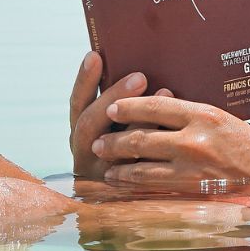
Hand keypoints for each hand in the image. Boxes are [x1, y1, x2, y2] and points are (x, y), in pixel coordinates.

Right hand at [68, 53, 172, 180]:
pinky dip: (155, 143)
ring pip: (113, 147)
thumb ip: (126, 105)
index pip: (78, 104)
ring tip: (163, 91)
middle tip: (139, 77)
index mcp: (82, 134)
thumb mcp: (122, 125)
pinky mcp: (127, 189)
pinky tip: (172, 125)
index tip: (95, 55)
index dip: (84, 81)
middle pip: (89, 124)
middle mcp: (86, 154)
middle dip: (113, 97)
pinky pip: (139, 167)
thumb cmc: (141, 146)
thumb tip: (140, 71)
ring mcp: (103, 174)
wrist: (158, 195)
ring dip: (137, 120)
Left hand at [92, 94, 249, 189]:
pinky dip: (132, 184)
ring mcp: (192, 168)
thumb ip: (191, 116)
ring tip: (105, 163)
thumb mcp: (222, 120)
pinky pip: (153, 187)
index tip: (113, 107)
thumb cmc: (248, 146)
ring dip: (118, 165)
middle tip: (99, 140)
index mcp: (204, 115)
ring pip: (142, 166)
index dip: (129, 106)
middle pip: (142, 137)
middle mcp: (196, 140)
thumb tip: (156, 108)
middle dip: (114, 139)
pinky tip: (122, 181)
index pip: (156, 106)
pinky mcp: (192, 191)